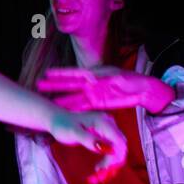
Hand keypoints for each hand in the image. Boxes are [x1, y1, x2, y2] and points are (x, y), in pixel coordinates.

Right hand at [38, 66, 173, 113]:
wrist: (143, 91)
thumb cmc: (131, 80)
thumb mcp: (117, 76)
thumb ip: (102, 77)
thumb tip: (89, 77)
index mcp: (94, 74)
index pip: (74, 74)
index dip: (61, 73)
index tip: (47, 74)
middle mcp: (90, 84)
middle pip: (69, 85)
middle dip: (55, 85)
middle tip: (40, 85)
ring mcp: (93, 95)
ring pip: (73, 97)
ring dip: (61, 99)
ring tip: (48, 100)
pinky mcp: (98, 104)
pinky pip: (82, 107)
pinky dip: (72, 108)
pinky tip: (63, 110)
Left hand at [48, 109, 127, 183]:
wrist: (57, 119)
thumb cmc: (63, 125)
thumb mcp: (73, 133)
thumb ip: (90, 140)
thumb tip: (108, 149)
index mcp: (103, 121)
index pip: (118, 141)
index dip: (116, 156)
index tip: (105, 169)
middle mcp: (109, 124)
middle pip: (120, 145)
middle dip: (114, 161)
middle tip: (100, 174)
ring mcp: (108, 129)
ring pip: (118, 148)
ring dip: (111, 162)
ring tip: (98, 173)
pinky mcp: (105, 135)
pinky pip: (112, 148)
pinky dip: (108, 159)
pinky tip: (100, 167)